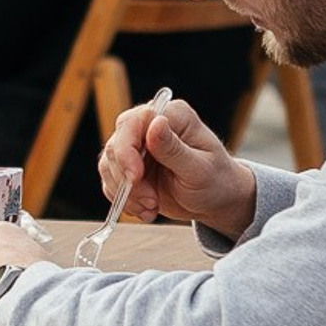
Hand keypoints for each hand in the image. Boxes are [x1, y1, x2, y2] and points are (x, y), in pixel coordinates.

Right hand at [98, 94, 255, 240]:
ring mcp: (136, 145)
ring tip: (151, 207)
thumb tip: (155, 122)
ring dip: (126, 193)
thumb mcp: (199, 169)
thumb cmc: (216, 181)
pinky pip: (110, 181)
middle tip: (150, 201)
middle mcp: (150, 125)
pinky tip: (146, 209)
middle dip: (127, 178)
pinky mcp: (128, 165)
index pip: (133, 123)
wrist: (215, 200)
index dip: (127, 150)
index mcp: (173, 116)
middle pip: (115, 145)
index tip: (135, 178)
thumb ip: (174, 149)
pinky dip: (124, 200)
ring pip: (109, 166)